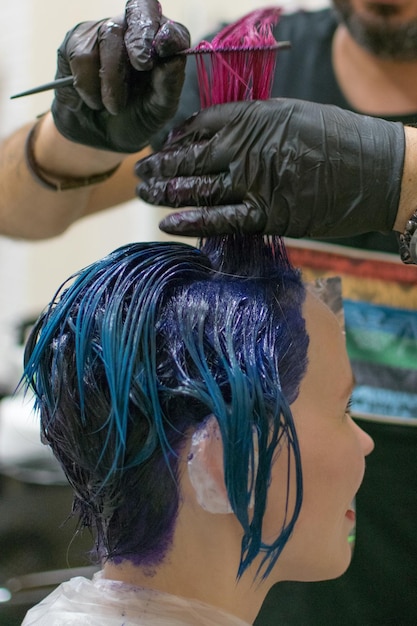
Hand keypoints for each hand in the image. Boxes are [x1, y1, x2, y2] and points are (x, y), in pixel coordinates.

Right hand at [51, 0, 189, 152]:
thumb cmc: (135, 119)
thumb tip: (173, 59)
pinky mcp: (75, 41)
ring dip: (111, 81)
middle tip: (141, 64)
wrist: (98, 138)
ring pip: (107, 37)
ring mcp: (102, 31)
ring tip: (113, 106)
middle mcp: (133, 30)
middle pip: (138, 12)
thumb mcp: (158, 110)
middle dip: (140, 37)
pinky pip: (81, 56)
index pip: (169, 25)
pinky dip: (88, 86)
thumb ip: (169, 85)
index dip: (167, 31)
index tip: (164, 48)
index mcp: (161, 44)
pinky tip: (93, 100)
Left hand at [136, 99, 404, 237]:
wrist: (377, 170)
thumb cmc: (339, 140)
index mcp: (255, 117)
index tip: (162, 146)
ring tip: (144, 194)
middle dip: (161, 165)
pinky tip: (167, 223)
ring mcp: (256, 182)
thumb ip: (256, 126)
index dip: (176, 138)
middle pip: (191, 157)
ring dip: (166, 191)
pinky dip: (192, 221)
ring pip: (198, 187)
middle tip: (140, 172)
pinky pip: (220, 219)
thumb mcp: (293, 116)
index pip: (201, 126)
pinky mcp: (268, 214)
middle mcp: (249, 147)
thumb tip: (225, 139)